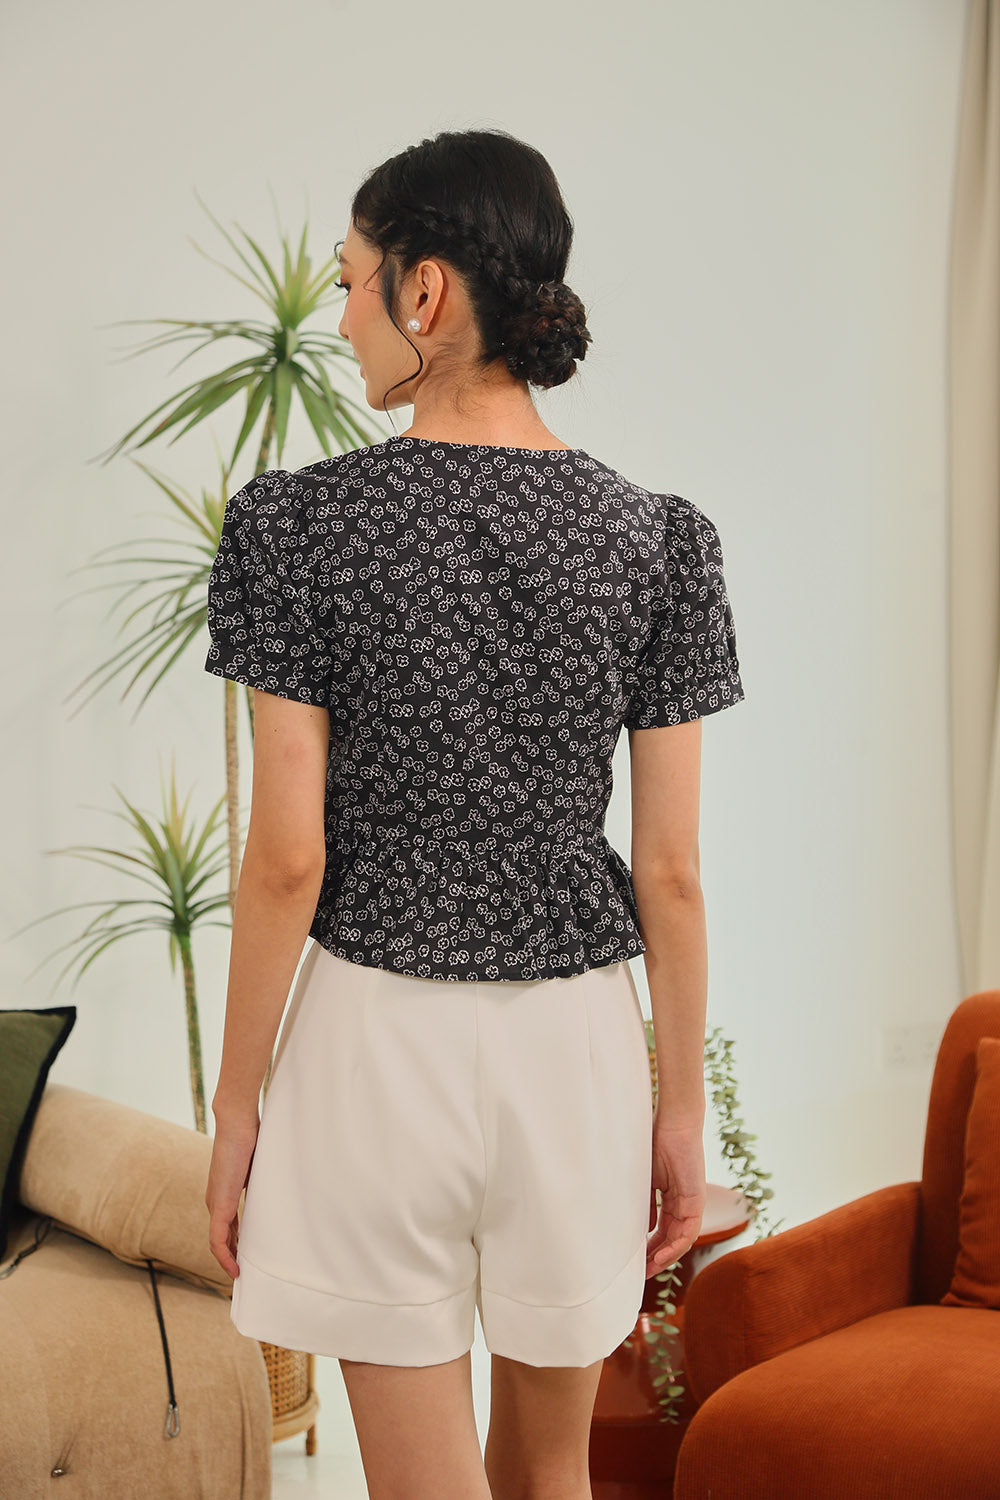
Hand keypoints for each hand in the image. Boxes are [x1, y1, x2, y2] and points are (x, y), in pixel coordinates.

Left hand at [205, 1110, 259, 1278]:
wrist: (237, 1122)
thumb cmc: (250, 1136)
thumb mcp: (258, 1167)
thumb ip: (262, 1182)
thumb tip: (280, 1188)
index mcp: (223, 1192)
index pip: (227, 1225)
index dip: (236, 1243)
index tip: (247, 1256)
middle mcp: (215, 1200)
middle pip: (221, 1237)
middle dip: (233, 1256)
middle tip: (246, 1272)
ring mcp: (215, 1203)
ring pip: (218, 1241)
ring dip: (228, 1260)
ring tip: (240, 1275)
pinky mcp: (219, 1204)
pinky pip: (217, 1238)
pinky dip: (224, 1255)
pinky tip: (234, 1268)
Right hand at [646, 1120, 706, 1276]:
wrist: (674, 1124)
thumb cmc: (657, 1143)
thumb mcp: (646, 1179)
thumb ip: (644, 1203)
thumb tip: (641, 1229)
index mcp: (670, 1198)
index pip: (660, 1231)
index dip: (647, 1247)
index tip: (633, 1262)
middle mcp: (683, 1204)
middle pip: (670, 1240)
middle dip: (654, 1259)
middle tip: (638, 1275)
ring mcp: (692, 1204)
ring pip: (680, 1241)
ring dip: (664, 1257)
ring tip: (647, 1270)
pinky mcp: (697, 1201)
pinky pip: (689, 1232)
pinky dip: (676, 1247)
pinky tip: (661, 1256)